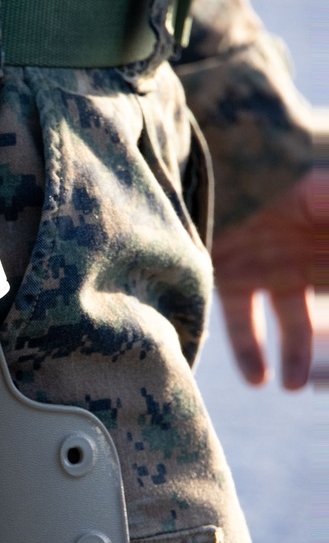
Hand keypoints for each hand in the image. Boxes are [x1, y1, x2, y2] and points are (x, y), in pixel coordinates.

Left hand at [211, 168, 321, 388]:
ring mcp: (274, 264)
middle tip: (324, 382)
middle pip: (327, 304)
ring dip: (294, 356)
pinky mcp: (234, 273)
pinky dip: (249, 350)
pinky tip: (258, 380)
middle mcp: (312, 251)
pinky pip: (243, 321)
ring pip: (293, 322)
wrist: (224, 155)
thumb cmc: (286, 170)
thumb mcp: (327, 200)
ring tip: (291, 387)